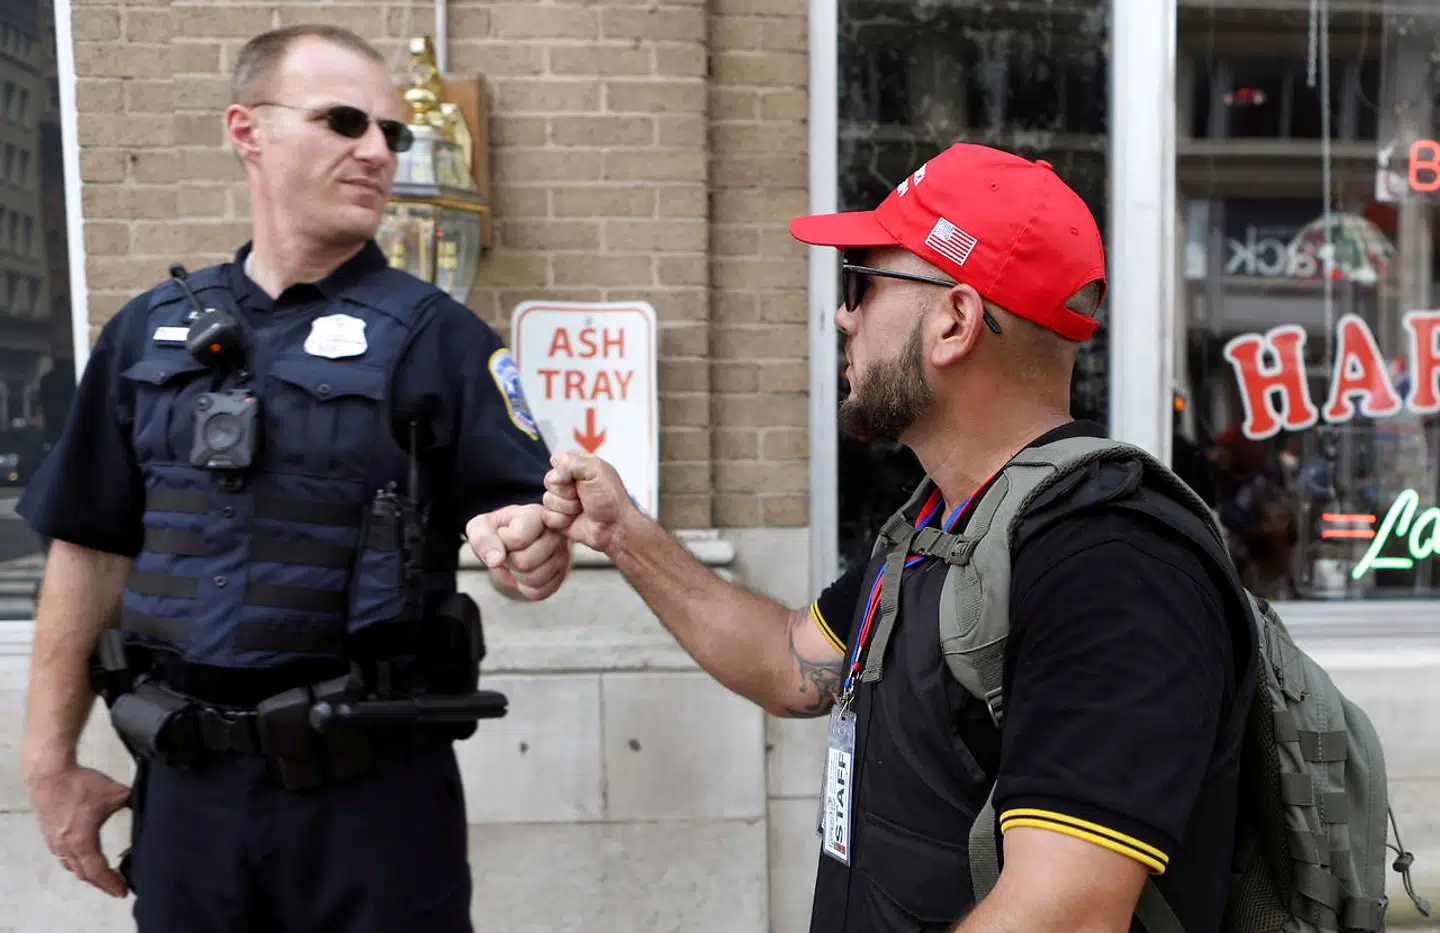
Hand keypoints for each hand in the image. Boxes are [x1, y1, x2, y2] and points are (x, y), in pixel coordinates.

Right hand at [28, 763, 131, 897]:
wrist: (49, 773)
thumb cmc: (80, 784)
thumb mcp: (116, 794)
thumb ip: (134, 803)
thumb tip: (151, 806)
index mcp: (82, 842)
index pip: (98, 871)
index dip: (111, 883)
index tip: (123, 892)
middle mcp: (66, 847)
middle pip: (84, 874)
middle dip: (101, 884)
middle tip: (116, 889)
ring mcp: (55, 842)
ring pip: (72, 866)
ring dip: (87, 874)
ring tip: (102, 876)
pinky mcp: (49, 833)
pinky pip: (63, 856)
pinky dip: (76, 863)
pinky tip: (84, 858)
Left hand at [466, 503, 568, 599]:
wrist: (511, 547)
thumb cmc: (498, 532)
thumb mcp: (481, 527)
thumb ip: (483, 538)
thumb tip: (495, 560)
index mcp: (537, 514)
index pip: (518, 538)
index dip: (502, 543)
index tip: (503, 535)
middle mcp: (555, 533)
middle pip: (526, 562)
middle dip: (509, 561)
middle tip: (509, 552)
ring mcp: (562, 555)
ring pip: (534, 579)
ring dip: (517, 575)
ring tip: (516, 561)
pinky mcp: (561, 575)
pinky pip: (539, 592)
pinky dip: (525, 588)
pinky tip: (524, 573)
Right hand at [541, 449, 637, 554]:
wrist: (614, 527)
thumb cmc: (611, 499)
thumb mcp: (596, 470)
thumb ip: (571, 463)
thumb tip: (553, 475)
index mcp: (578, 465)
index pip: (556, 459)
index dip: (564, 470)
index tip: (580, 478)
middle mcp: (568, 481)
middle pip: (548, 481)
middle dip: (567, 492)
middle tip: (584, 496)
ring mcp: (562, 499)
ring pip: (547, 500)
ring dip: (567, 507)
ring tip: (581, 509)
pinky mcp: (557, 517)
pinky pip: (547, 516)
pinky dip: (562, 520)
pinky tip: (575, 520)